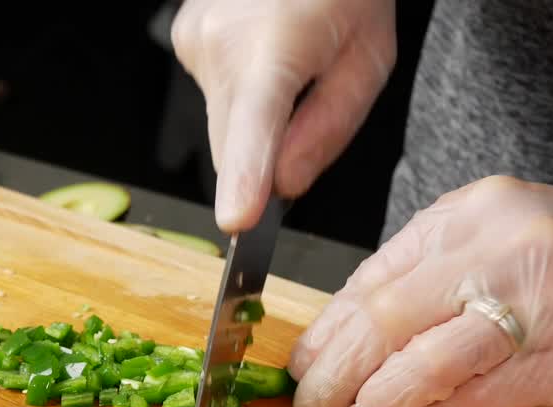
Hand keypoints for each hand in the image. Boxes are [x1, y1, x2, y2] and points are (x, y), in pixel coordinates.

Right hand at [170, 0, 395, 231]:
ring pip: (222, 123)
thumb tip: (285, 186)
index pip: (254, 125)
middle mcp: (219, 43)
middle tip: (308, 106)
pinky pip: (214, 94)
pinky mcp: (184, 39)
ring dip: (254, 119)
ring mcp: (193, 40)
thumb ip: (329, 128)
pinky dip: (241, 91)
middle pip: (232, 144)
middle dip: (263, 157)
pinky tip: (265, 52)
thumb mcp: (368, 56)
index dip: (245, 178)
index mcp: (273, 44)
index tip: (238, 220)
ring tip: (289, 63)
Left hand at [288, 176, 552, 406]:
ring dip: (376, 400)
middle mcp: (501, 250)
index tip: (299, 364)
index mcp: (470, 214)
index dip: (325, 331)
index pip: (372, 278)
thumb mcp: (489, 241)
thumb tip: (336, 337)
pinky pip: (477, 397)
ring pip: (425, 363)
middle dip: (334, 371)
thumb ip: (420, 276)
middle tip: (309, 403)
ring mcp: (539, 304)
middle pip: (384, 319)